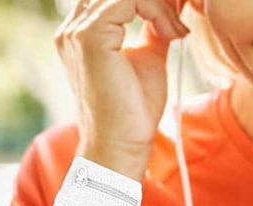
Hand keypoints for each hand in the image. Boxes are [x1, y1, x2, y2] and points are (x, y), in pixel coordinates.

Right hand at [55, 0, 189, 171]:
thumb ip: (153, 30)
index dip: (149, 2)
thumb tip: (170, 12)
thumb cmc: (134, 112)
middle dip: (154, 0)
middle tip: (179, 17)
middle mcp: (73, 28)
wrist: (122, 143)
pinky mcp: (90, 38)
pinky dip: (157, 10)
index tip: (177, 20)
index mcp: (82, 33)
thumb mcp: (148, 59)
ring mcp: (77, 31)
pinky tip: (172, 34)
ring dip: (158, 4)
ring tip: (177, 30)